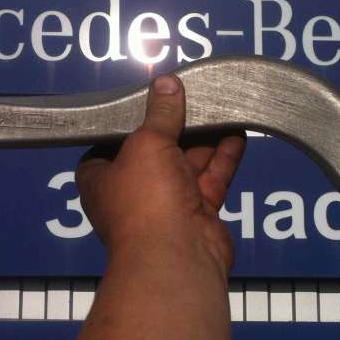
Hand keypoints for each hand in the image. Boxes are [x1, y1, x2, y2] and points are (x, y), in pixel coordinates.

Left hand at [76, 74, 245, 274]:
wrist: (177, 257)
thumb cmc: (146, 198)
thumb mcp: (147, 144)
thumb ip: (161, 113)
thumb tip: (166, 83)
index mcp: (102, 178)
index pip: (111, 144)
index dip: (129, 123)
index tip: (149, 100)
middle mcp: (132, 192)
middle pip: (155, 151)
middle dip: (176, 126)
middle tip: (196, 95)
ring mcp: (167, 204)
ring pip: (187, 164)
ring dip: (204, 138)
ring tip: (222, 106)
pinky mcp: (198, 213)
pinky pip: (211, 178)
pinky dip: (223, 157)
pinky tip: (236, 132)